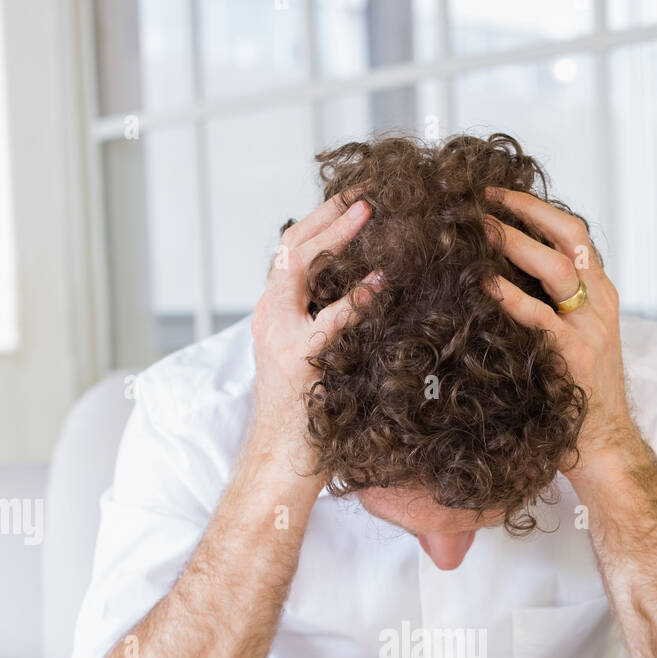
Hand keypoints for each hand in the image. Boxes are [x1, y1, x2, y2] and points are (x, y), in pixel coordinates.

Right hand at [250, 192, 380, 478]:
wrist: (282, 463)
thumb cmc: (311, 418)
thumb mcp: (320, 359)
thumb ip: (332, 325)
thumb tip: (373, 295)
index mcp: (275, 314)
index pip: (293, 253)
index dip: (322, 220)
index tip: (354, 197)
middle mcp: (271, 317)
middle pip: (292, 246)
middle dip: (328, 213)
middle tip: (366, 190)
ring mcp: (280, 336)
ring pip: (297, 266)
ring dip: (334, 235)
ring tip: (368, 212)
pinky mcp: (298, 361)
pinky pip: (328, 319)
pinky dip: (355, 297)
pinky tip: (380, 280)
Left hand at [483, 189, 636, 475]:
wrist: (604, 443)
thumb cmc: (578, 393)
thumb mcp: (574, 338)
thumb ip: (552, 307)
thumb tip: (503, 274)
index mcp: (601, 295)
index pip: (575, 235)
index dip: (538, 209)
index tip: (501, 193)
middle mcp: (600, 304)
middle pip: (569, 237)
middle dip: (525, 211)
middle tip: (484, 198)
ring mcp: (590, 329)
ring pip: (558, 268)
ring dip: (515, 242)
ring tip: (480, 228)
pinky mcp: (573, 356)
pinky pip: (539, 317)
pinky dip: (510, 296)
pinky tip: (484, 282)